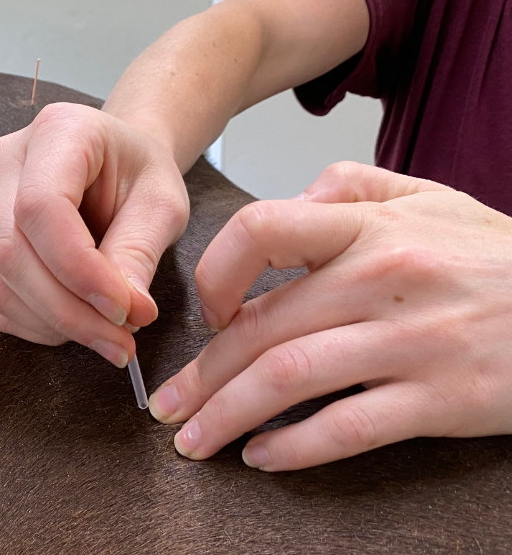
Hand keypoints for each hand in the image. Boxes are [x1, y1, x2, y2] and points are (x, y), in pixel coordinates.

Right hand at [0, 103, 188, 365]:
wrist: (121, 164)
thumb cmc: (142, 174)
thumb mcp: (162, 203)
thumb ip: (140, 251)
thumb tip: (126, 312)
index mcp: (56, 132)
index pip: (41, 207)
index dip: (78, 268)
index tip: (125, 310)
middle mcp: (7, 163)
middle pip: (12, 252)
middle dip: (68, 310)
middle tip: (122, 342)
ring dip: (54, 324)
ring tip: (110, 335)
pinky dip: (40, 325)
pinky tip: (81, 322)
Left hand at [149, 162, 511, 469]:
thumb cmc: (495, 258)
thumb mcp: (427, 198)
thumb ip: (347, 189)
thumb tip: (283, 207)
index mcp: (371, 229)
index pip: (260, 231)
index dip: (214, 273)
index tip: (204, 311)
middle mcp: (383, 280)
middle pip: (260, 328)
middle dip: (200, 375)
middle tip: (166, 404)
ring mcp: (412, 342)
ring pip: (289, 380)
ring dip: (226, 416)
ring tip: (194, 439)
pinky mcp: (440, 399)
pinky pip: (347, 429)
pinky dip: (294, 448)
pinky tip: (262, 456)